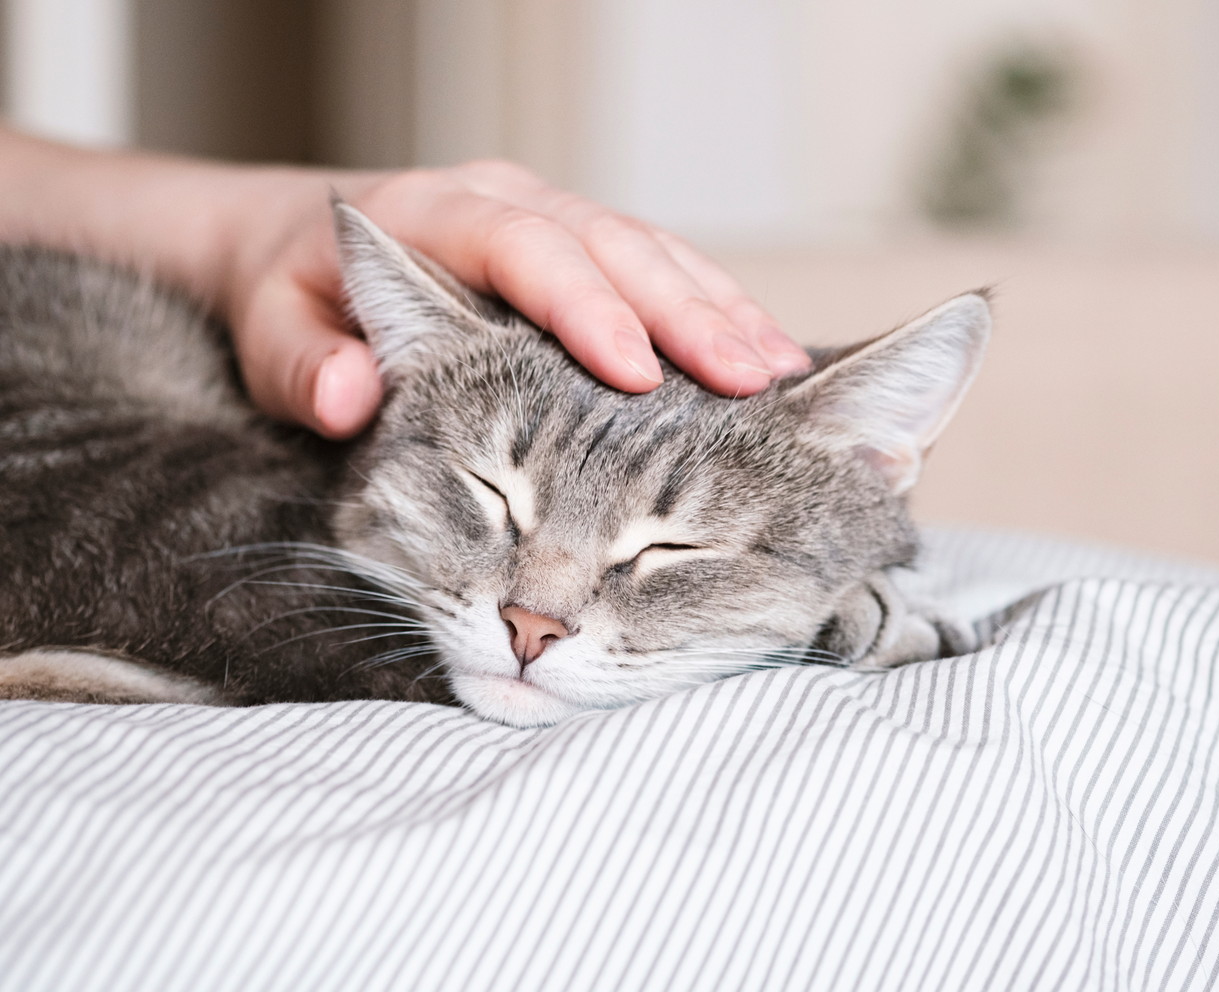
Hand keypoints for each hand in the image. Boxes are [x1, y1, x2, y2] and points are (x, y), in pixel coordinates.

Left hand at [224, 163, 809, 437]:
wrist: (301, 245)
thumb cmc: (293, 293)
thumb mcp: (270, 330)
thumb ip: (303, 365)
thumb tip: (353, 394)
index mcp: (430, 214)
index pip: (521, 248)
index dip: (583, 305)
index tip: (634, 369)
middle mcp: (506, 204)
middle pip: (612, 245)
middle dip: (686, 313)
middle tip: (749, 382)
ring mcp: (552, 222)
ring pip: (653, 252)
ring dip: (721, 313)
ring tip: (780, 377)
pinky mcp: (582, 253)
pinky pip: (662, 271)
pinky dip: (717, 313)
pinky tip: (767, 359)